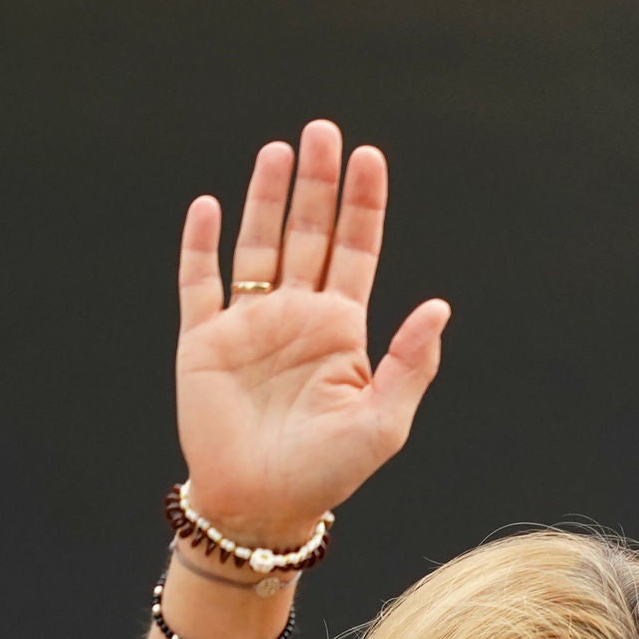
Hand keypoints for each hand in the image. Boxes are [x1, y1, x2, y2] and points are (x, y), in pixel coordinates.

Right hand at [172, 121, 448, 546]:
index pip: (356, 251)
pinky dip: (200, 244)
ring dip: (267, 198)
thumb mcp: (383, 425)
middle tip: (323, 131)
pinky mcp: (203, 342)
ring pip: (258, 244)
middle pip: (309, 233)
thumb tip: (439, 307)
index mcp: (341, 331)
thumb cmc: (327, 473)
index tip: (369, 156)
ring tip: (279, 150)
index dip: (363, 204)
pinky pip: (199, 283)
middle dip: (317, 183)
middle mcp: (296, 317)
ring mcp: (249, 325)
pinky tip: (209, 206)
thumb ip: (410, 365)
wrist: (261, 507)